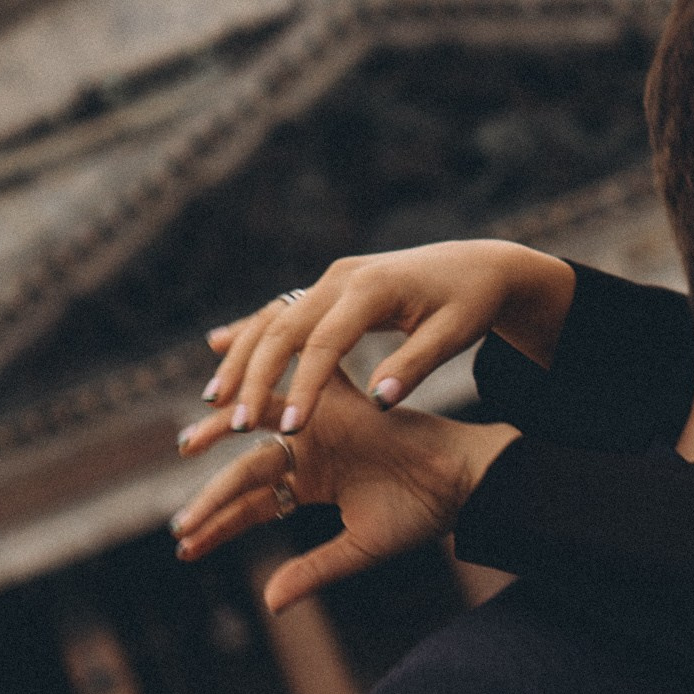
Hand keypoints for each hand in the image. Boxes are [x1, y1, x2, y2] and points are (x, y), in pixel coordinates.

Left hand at [172, 367, 519, 609]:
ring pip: (260, 419)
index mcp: (313, 482)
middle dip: (212, 493)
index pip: (254, 504)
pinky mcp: (342, 400)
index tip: (185, 549)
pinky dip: (274, 379)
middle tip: (181, 518)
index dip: (219, 524)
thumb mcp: (357, 550)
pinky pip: (303, 382)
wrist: (463, 483)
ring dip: (222, 427)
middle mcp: (311, 448)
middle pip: (249, 467)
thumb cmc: (420, 514)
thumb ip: (312, 570)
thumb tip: (269, 602)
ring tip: (188, 445)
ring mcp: (324, 423)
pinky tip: (239, 379)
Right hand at [202, 241, 574, 433]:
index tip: (290, 429)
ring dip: (242, 356)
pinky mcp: (330, 284)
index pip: (326, 342)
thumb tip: (381, 403)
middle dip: (256, 377)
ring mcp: (332, 278)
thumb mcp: (455, 335)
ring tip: (214, 401)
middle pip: (284, 329)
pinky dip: (252, 330)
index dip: (304, 387)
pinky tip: (217, 347)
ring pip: (273, 317)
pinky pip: (282, 309)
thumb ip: (415, 366)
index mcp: (373, 289)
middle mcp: (343, 277)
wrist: (479, 264)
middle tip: (236, 426)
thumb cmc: (471, 302)